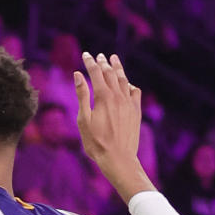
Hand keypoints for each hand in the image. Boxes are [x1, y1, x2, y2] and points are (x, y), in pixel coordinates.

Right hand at [74, 52, 142, 182]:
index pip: (96, 73)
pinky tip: (127, 84)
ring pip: (124, 80)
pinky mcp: (136, 112)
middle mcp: (118, 96)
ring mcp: (129, 103)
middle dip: (104, 63)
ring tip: (114, 60)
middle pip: (110, 74)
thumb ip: (82, 95)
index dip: (90, 63)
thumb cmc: (96, 143)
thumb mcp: (84, 120)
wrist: (118, 159)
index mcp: (103, 97)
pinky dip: (130, 85)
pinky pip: (135, 92)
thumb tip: (78, 75)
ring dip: (118, 69)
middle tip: (99, 56)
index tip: (86, 54)